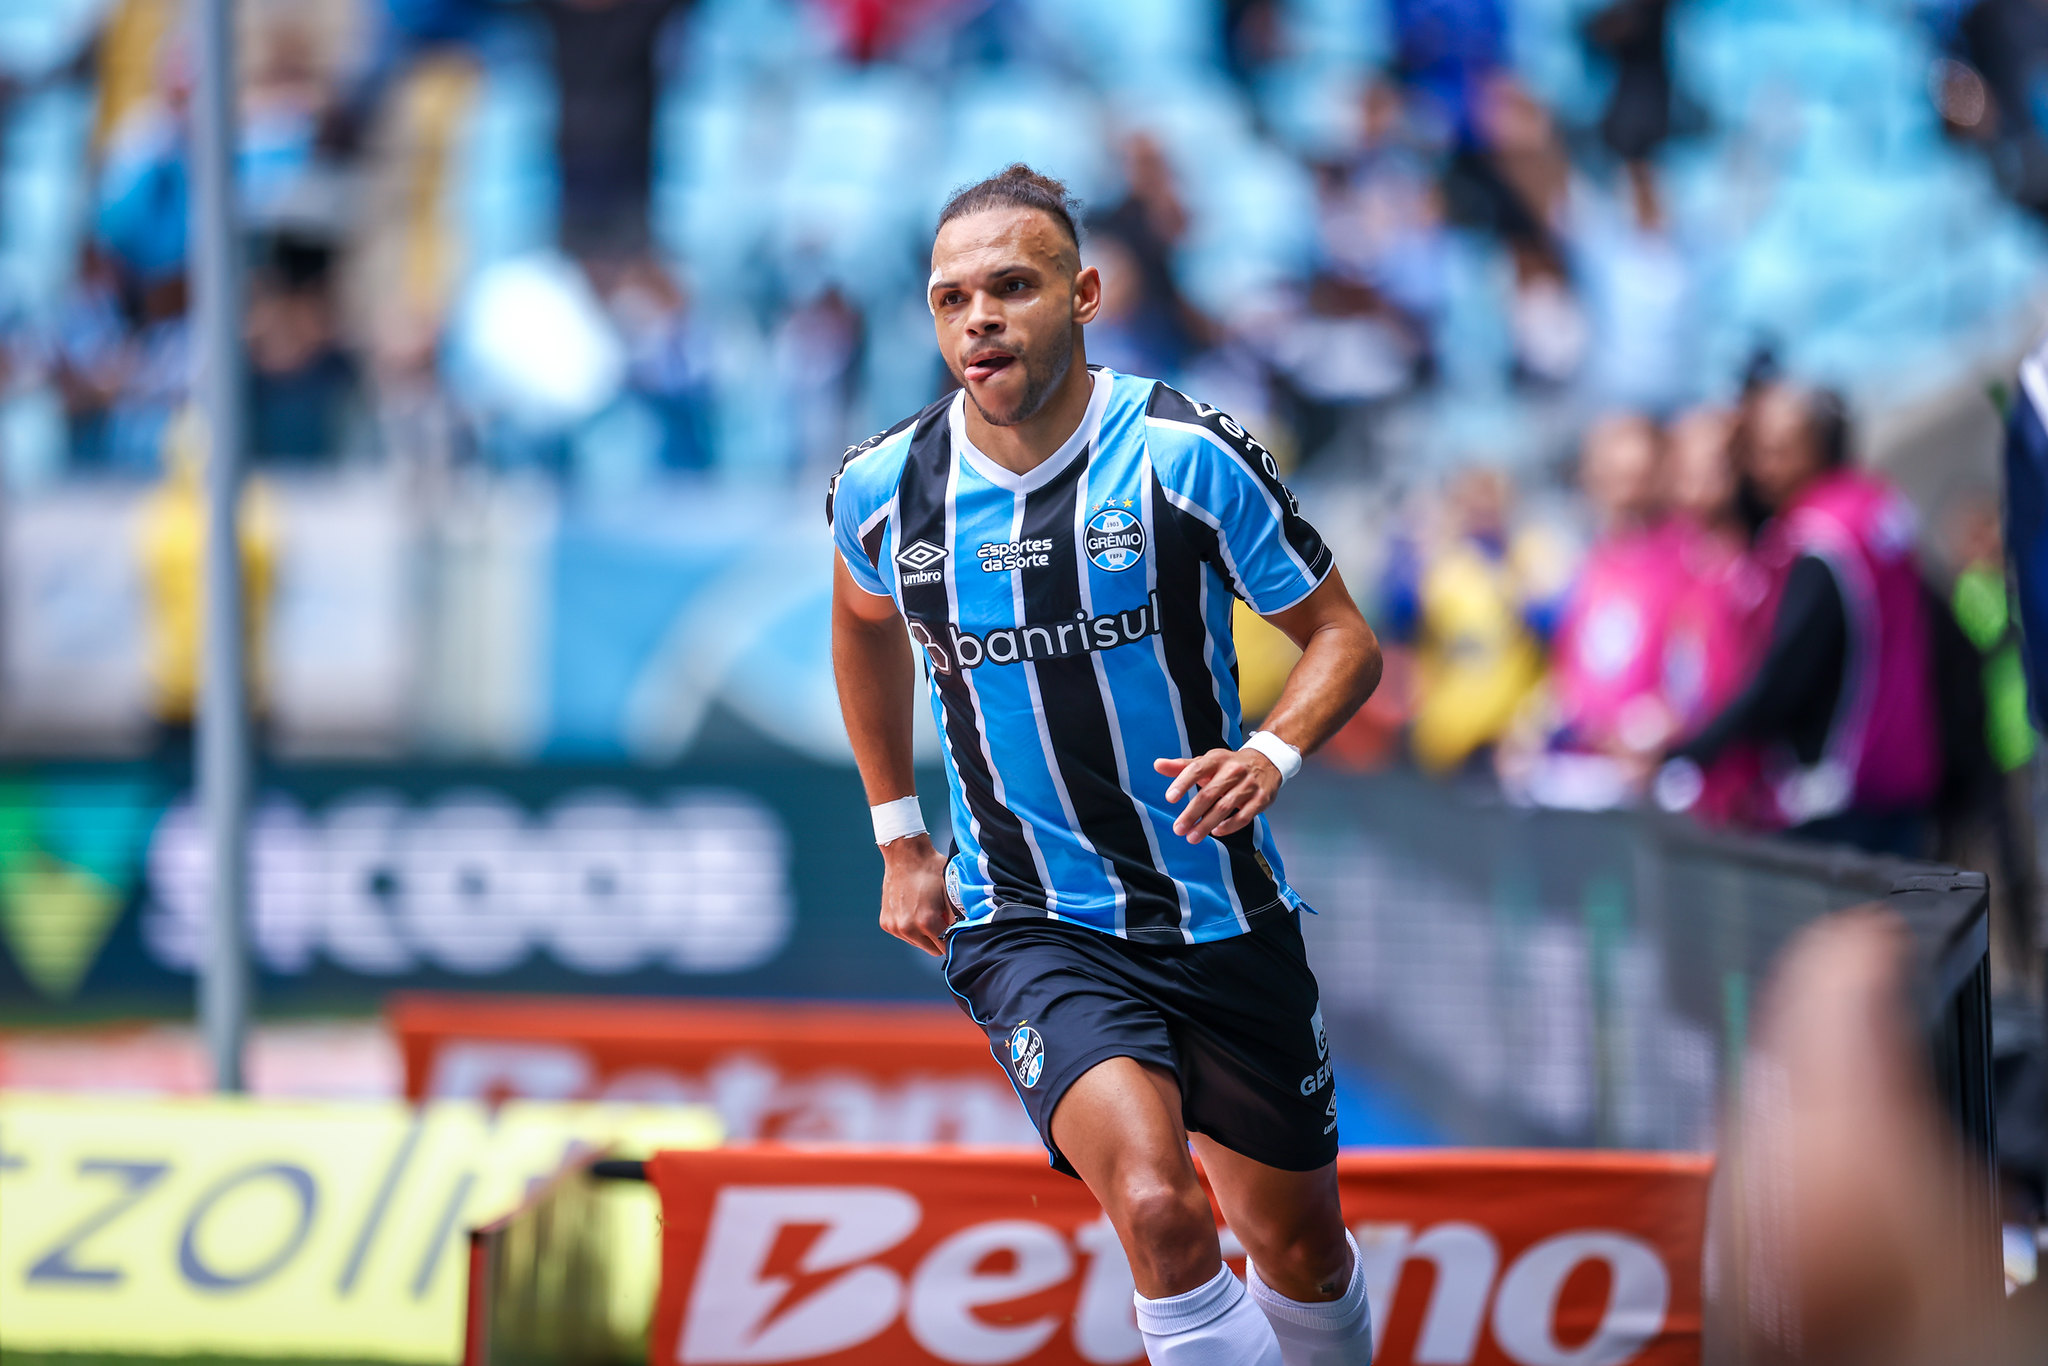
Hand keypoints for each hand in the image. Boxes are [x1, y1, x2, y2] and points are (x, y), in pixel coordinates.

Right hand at [878, 834, 953, 956]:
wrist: (905, 855)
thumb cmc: (931, 870)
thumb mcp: (951, 891)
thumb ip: (958, 916)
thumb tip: (965, 932)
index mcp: (926, 921)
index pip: (945, 947)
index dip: (953, 940)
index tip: (955, 931)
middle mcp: (907, 927)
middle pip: (931, 949)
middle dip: (938, 937)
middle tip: (941, 918)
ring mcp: (894, 926)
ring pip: (917, 942)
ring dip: (923, 933)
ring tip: (925, 911)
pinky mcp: (886, 923)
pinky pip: (904, 934)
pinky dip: (910, 927)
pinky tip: (913, 909)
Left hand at [1154, 747, 1281, 843]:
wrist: (1266, 762)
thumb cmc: (1230, 765)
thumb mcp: (1207, 761)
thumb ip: (1182, 766)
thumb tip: (1157, 765)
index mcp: (1217, 759)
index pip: (1197, 769)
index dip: (1182, 783)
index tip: (1170, 798)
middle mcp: (1233, 771)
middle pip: (1209, 793)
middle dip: (1192, 813)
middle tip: (1178, 828)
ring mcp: (1248, 785)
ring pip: (1225, 807)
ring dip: (1206, 824)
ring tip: (1192, 836)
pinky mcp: (1261, 799)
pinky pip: (1244, 816)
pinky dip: (1229, 826)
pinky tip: (1216, 832)